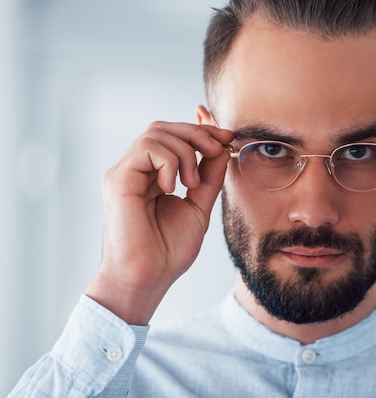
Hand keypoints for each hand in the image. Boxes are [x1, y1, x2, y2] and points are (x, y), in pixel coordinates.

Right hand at [86, 120, 233, 323]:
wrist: (148, 277)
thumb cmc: (168, 250)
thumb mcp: (199, 206)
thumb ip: (209, 176)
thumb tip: (222, 147)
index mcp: (152, 175)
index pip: (173, 136)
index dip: (200, 128)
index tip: (226, 135)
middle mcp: (136, 170)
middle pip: (165, 127)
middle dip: (197, 133)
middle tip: (217, 150)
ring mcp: (125, 172)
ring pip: (157, 132)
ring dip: (186, 151)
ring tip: (192, 183)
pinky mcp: (118, 178)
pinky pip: (148, 148)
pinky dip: (169, 162)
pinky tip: (172, 188)